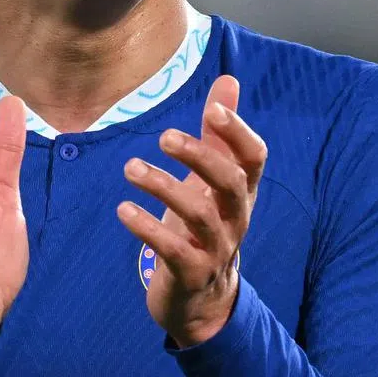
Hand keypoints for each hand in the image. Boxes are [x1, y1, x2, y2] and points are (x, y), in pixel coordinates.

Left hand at [117, 75, 266, 347]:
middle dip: (200, 157)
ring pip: (199, 215)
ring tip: (130, 169)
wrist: (201, 298)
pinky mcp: (192, 273)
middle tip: (164, 137)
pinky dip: (148, 228)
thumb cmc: (204, 225)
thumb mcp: (211, 179)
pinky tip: (123, 210)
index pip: (254, 157)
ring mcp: (216, 249)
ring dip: (163, 187)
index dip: (239, 133)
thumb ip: (218, 132)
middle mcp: (236, 218)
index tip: (214, 109)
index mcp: (241, 192)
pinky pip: (173, 251)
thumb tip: (228, 79)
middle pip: (231, 183)